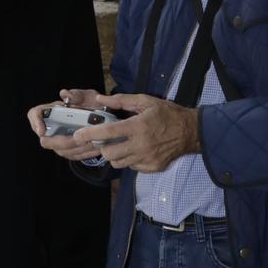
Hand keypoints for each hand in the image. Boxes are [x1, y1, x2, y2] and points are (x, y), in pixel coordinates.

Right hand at [28, 89, 112, 154]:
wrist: (103, 116)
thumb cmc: (91, 103)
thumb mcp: (87, 95)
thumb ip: (77, 95)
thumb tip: (65, 94)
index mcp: (51, 110)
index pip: (35, 114)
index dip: (36, 123)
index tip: (42, 131)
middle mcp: (51, 127)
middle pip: (46, 140)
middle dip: (63, 141)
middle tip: (79, 138)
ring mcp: (59, 140)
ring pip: (61, 150)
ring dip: (76, 148)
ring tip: (92, 142)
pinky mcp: (69, 150)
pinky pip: (72, 155)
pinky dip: (84, 152)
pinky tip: (95, 147)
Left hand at [71, 92, 200, 173]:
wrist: (190, 132)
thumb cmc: (167, 114)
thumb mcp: (146, 101)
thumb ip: (122, 100)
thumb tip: (100, 99)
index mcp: (138, 126)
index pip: (108, 132)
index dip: (90, 134)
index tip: (77, 135)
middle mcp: (140, 145)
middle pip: (109, 153)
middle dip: (103, 146)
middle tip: (107, 139)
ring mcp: (146, 159)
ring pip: (118, 163)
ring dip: (115, 154)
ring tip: (122, 144)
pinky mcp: (151, 167)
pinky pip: (131, 167)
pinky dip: (129, 159)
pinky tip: (136, 149)